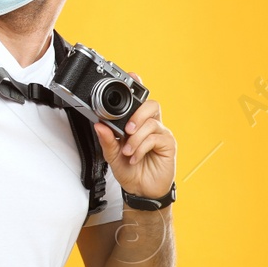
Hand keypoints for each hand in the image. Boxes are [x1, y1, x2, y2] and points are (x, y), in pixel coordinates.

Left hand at [92, 72, 176, 202]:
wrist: (140, 190)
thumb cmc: (130, 170)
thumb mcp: (112, 156)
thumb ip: (106, 140)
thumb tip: (99, 125)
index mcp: (137, 123)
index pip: (139, 101)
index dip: (137, 86)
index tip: (131, 76)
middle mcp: (150, 125)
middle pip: (151, 105)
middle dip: (138, 114)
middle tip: (127, 129)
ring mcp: (160, 134)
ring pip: (151, 123)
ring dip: (136, 138)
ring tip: (128, 151)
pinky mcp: (168, 144)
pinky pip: (156, 138)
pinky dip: (142, 147)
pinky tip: (135, 156)